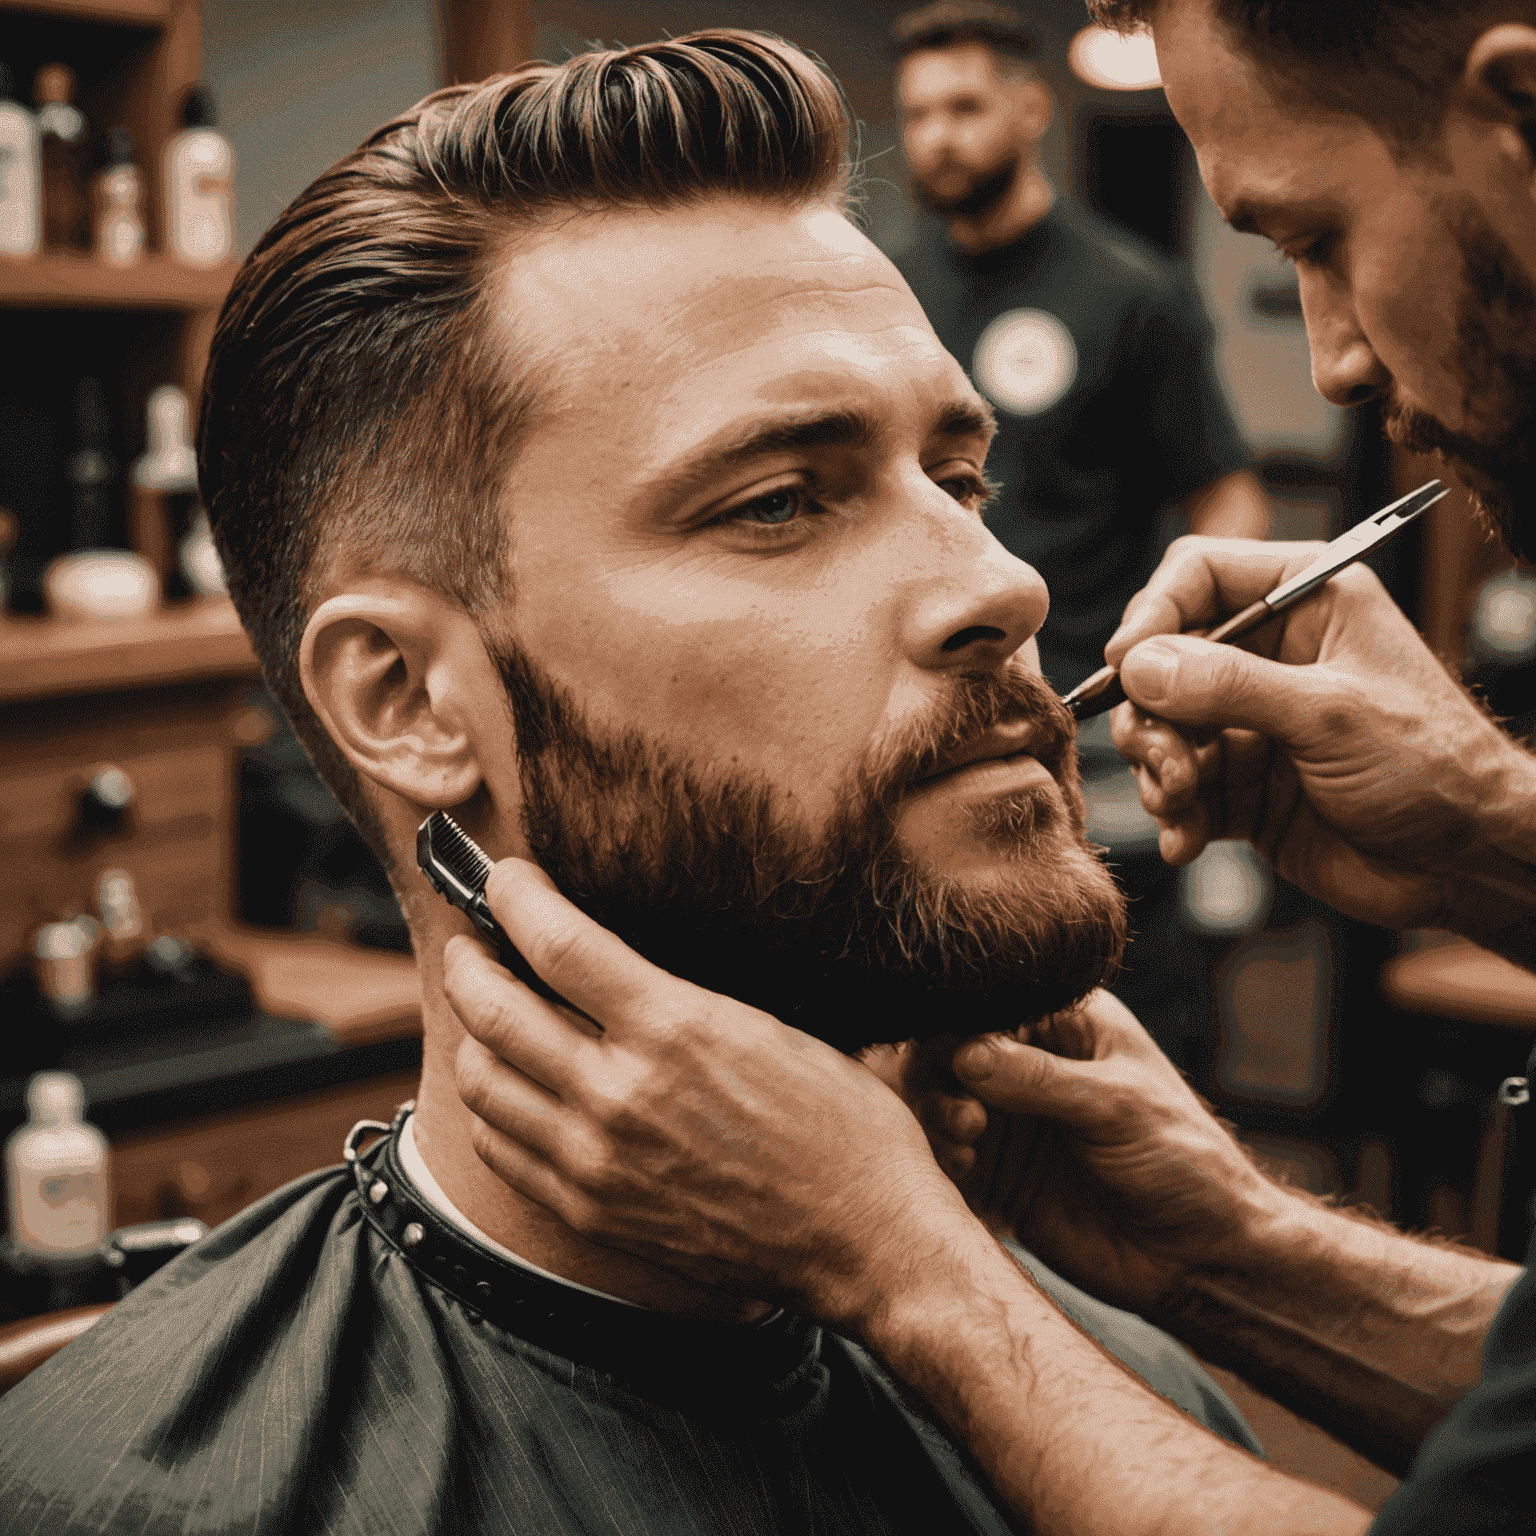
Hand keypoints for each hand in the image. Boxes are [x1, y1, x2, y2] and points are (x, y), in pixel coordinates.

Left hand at [445, 858, 982, 1326]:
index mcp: (674, 1029)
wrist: (864, 1238)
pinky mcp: (592, 1212)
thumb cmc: (839, 1122)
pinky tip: (513, 1088)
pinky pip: (501, 1150)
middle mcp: (619, 1095)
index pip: (556, 943)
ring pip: (481, 1083)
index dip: (513, 898)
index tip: (503, 879)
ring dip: (473, 1035)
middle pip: (493, 1011)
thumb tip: (598, 965)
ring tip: (490, 1013)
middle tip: (472, 942)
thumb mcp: (764, 1026)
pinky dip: (492, 1107)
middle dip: (468, 960)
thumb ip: (670, 999)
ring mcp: (597, 1161)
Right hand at [950, 990, 1288, 1312]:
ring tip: (966, 1139)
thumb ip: (1039, 1079)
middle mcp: (1030, 1064)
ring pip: (938, 1098)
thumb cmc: (1185, 1163)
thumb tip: (963, 1052)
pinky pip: (945, 1154)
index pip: (991, 1003)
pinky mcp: (998, 1173)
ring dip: (936, 1114)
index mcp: (1068, 1025)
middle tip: (965, 1114)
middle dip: (940, 1073)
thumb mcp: (1117, 1107)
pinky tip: (963, 1167)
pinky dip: (939, 1157)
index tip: (959, 1060)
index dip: (960, 1023)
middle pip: (949, 1048)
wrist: (1201, 1258)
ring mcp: (1012, 1120)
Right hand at [1106, 537, 1535, 948]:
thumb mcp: (1329, 712)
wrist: (1466, 862)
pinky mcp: (1242, 785)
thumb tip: (1139, 665)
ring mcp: (1251, 723)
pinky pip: (1178, 791)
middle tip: (1165, 762)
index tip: (1126, 666)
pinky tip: (1185, 840)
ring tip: (1180, 805)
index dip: (1153, 614)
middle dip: (1150, 716)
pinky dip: (1172, 816)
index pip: (1200, 575)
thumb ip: (1228, 685)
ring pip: (1159, 729)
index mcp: (1306, 602)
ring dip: (1157, 771)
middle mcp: (1270, 655)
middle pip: (1162, 660)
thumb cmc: (1433, 766)